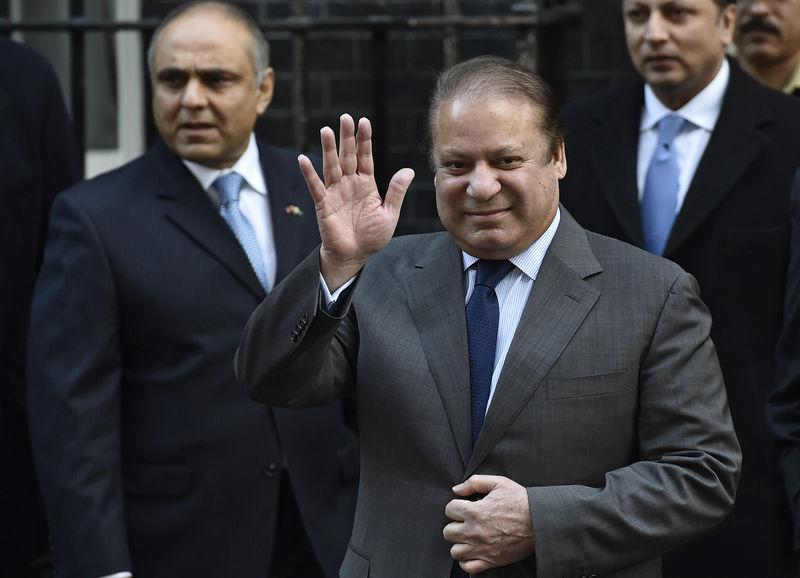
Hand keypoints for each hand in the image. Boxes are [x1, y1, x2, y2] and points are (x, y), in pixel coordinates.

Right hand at [298, 114, 414, 290]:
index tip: (364, 121)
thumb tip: (409, 170)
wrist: (354, 255)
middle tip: (345, 117)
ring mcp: (336, 192)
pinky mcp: (323, 204)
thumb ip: (396, 192)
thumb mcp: (389, 214)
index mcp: (367, 184)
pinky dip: (309, 173)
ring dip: (328, 149)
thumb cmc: (372, 237)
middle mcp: (350, 184)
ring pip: (331, 166)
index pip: (365, 157)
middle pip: (348, 156)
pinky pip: (316, 186)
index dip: (364, 140)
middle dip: (347, 137)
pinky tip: (303, 159)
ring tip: (326, 130)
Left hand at [443, 475, 534, 574]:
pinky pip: (468, 567)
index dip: (456, 507)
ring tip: (469, 538)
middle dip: (456, 525)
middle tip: (466, 523)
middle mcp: (475, 531)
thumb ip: (475, 482)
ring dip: (460, 544)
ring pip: (455, 551)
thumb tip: (457, 489)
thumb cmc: (520, 501)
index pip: (449, 510)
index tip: (464, 508)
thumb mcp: (499, 483)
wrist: (540, 521)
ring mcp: (482, 548)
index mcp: (475, 511)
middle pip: (448, 532)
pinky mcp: (491, 561)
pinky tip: (474, 551)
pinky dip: (467, 561)